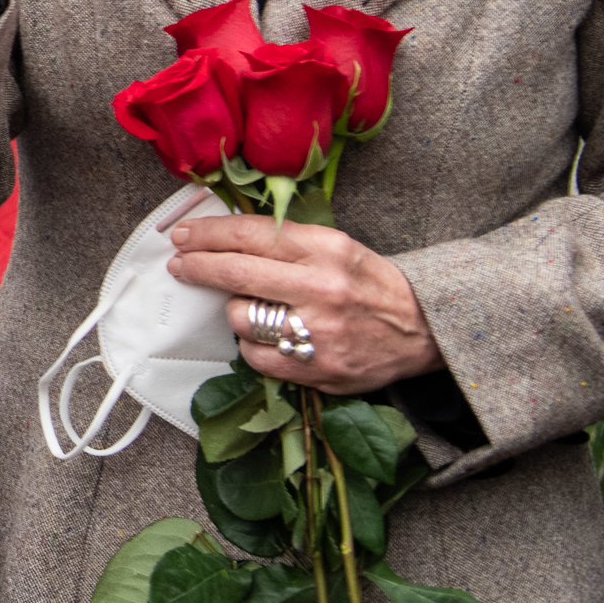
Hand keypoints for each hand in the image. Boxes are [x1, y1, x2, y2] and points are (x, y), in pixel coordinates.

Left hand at [167, 215, 444, 395]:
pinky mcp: (318, 369)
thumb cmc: (369, 284)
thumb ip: (286, 242)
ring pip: (241, 318)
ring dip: (237, 312)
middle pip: (235, 273)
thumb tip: (222, 236)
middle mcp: (321, 287)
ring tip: (257, 308)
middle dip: (197, 266)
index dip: (208, 233)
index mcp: (326, 248)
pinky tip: (270, 338)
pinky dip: (254, 346)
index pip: (250, 234)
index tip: (183, 234)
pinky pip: (256, 356)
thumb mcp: (337, 247)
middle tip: (180, 264)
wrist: (423, 329)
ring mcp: (319, 332)